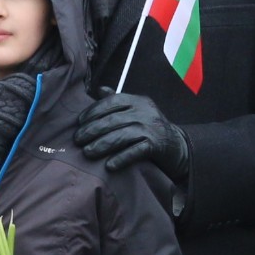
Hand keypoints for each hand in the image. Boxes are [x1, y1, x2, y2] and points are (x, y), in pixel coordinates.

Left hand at [75, 93, 189, 180]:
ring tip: (87, 153)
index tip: (79, 122)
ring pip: (121, 136)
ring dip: (102, 145)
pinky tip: (109, 166)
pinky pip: (135, 151)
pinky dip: (121, 158)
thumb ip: (119, 100)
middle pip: (113, 120)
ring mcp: (151, 128)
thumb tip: (100, 89)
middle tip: (78, 140)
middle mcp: (144, 112)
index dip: (93, 112)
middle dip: (92, 130)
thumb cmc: (150, 127)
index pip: (111, 102)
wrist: (177, 145)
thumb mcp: (137, 110)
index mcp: (137, 101)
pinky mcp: (156, 145)